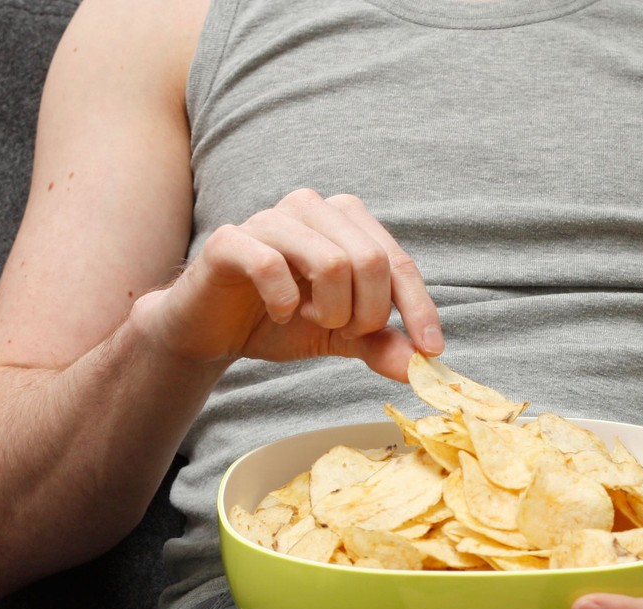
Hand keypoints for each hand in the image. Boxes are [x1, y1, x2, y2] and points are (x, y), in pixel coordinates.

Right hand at [129, 189, 442, 380]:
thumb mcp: (339, 336)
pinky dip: (284, 303)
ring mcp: (270, 218)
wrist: (210, 329)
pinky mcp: (231, 240)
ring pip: (330, 262)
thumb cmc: (277, 320)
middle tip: (340, 330)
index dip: (419, 308)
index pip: (398, 262)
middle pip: (371, 260)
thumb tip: (424, 367)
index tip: (432, 351)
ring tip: (309, 320)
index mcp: (346, 221)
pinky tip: (279, 313)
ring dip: (329, 310)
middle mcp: (313, 207)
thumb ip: (380, 344)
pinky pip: (272, 266)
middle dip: (365, 313)